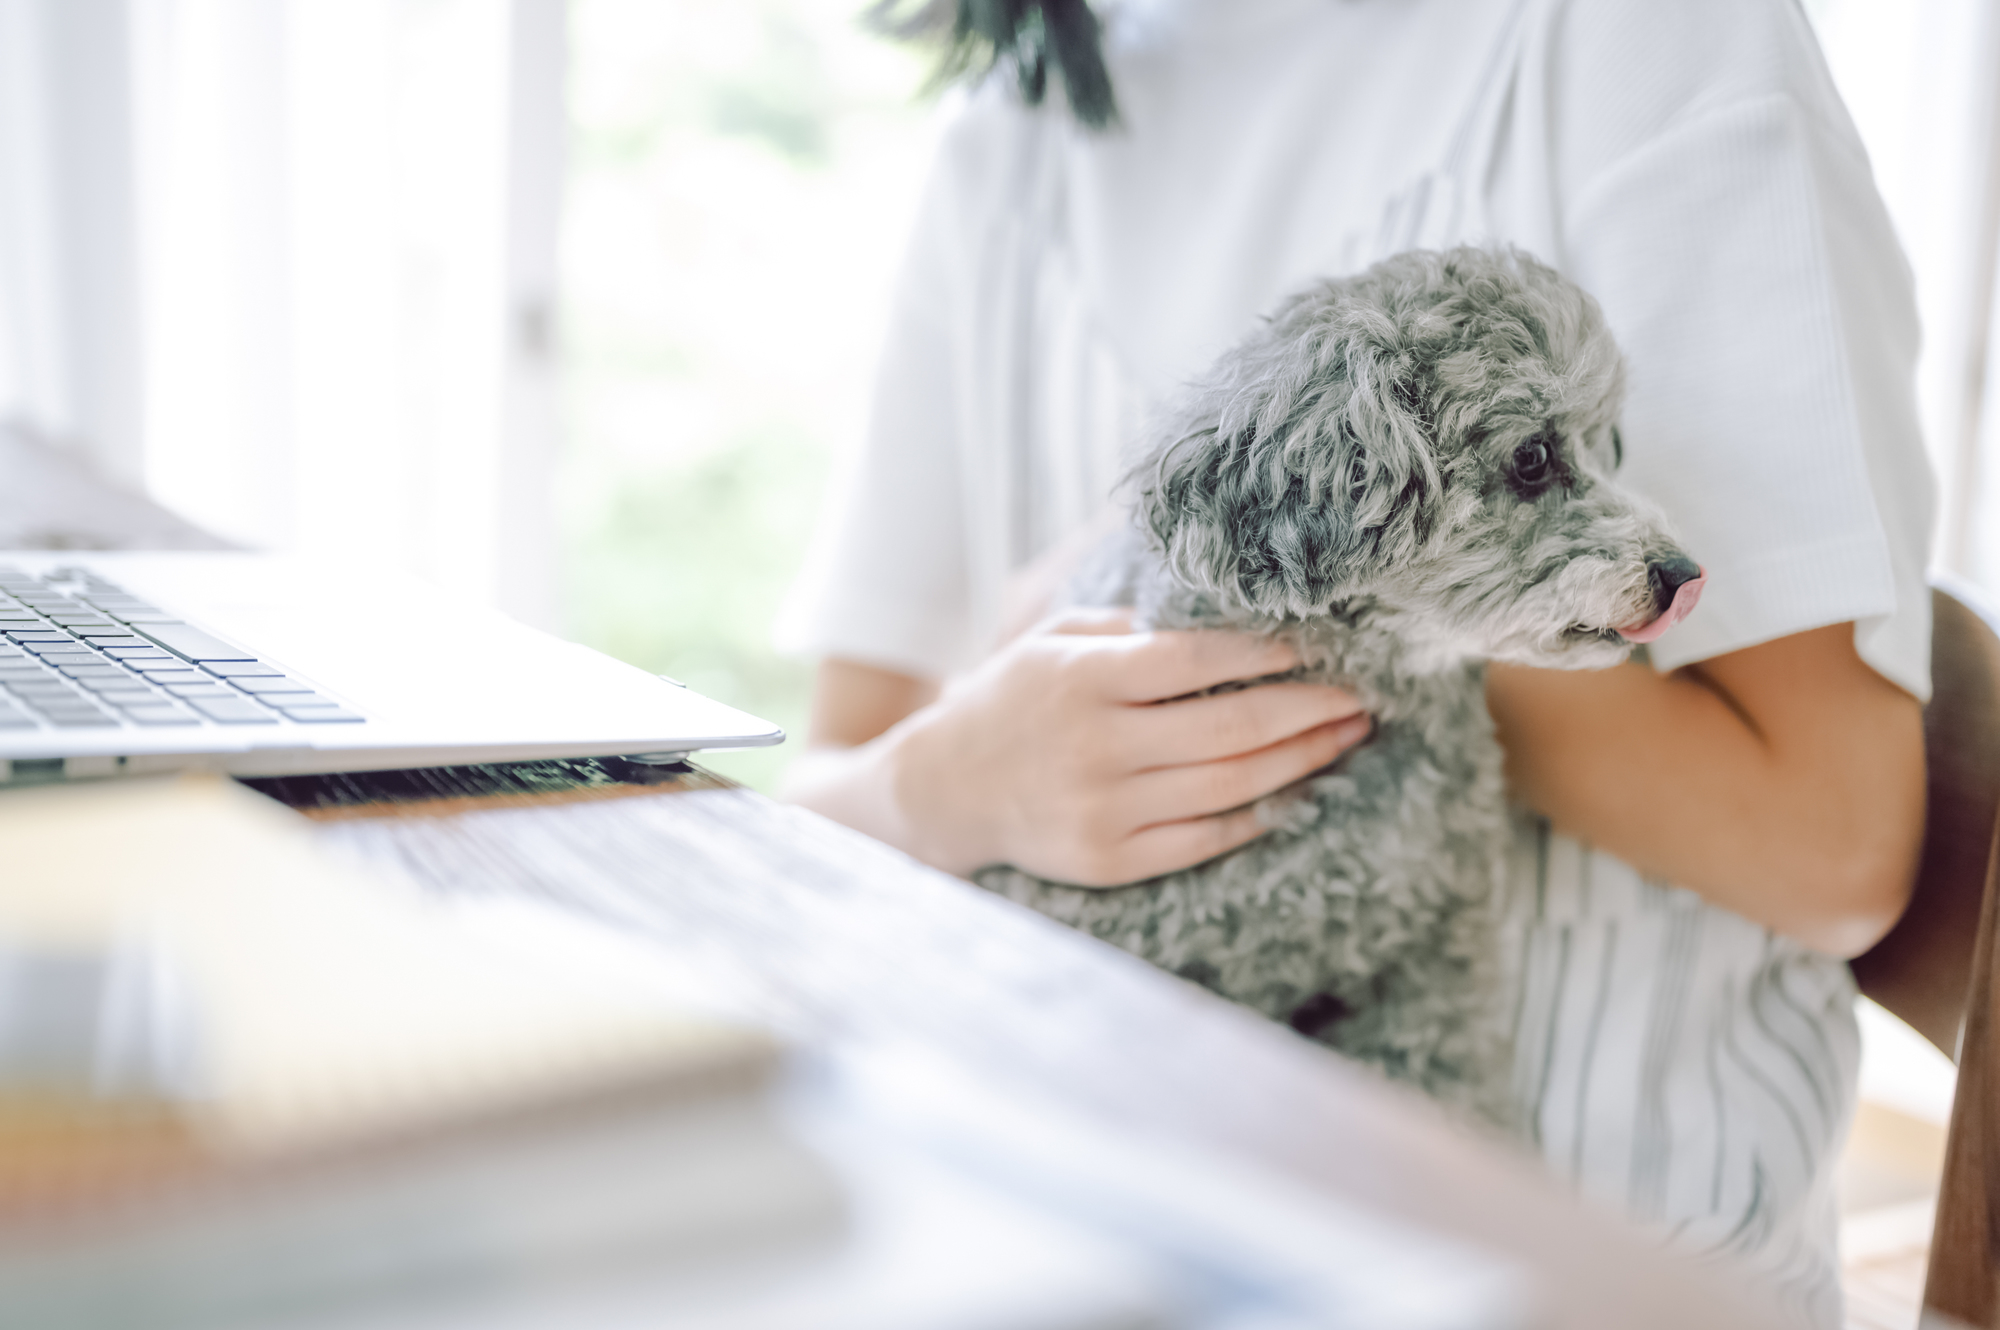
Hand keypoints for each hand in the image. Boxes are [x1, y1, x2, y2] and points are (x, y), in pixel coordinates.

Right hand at [886, 608, 1369, 884]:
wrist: (944, 791)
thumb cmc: (1011, 700)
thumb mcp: (1052, 640)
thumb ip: (1128, 628)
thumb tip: (1224, 612)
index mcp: (1081, 680)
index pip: (1193, 660)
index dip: (1264, 651)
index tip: (1316, 644)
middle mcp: (1094, 748)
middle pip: (1229, 727)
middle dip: (1308, 708)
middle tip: (1361, 694)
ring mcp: (1103, 811)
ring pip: (1229, 786)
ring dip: (1301, 759)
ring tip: (1345, 736)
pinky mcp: (1109, 861)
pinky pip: (1204, 839)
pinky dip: (1258, 815)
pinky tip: (1297, 791)